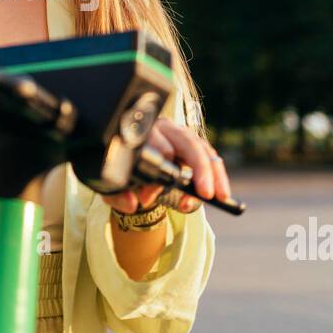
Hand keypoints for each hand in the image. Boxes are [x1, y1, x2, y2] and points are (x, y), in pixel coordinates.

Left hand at [105, 118, 230, 215]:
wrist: (125, 159)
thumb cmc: (120, 170)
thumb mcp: (111, 183)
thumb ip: (117, 195)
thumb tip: (131, 204)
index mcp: (142, 132)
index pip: (158, 149)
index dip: (155, 177)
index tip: (147, 198)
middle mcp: (164, 128)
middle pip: (188, 142)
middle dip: (199, 169)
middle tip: (205, 194)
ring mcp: (180, 134)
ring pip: (203, 148)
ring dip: (214, 173)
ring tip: (220, 196)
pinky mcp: (192, 143)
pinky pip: (209, 155)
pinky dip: (217, 174)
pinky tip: (221, 192)